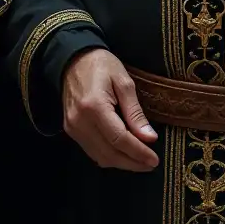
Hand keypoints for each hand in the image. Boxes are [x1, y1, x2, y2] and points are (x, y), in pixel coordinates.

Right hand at [62, 49, 159, 171]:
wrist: (73, 59)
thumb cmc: (102, 65)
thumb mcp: (124, 81)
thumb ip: (135, 112)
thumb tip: (149, 138)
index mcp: (94, 106)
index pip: (119, 139)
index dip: (138, 152)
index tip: (154, 159)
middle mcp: (80, 121)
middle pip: (109, 153)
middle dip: (132, 162)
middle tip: (151, 164)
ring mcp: (72, 128)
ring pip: (100, 157)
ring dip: (121, 162)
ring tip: (140, 161)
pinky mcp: (70, 130)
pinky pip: (92, 151)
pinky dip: (109, 156)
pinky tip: (123, 153)